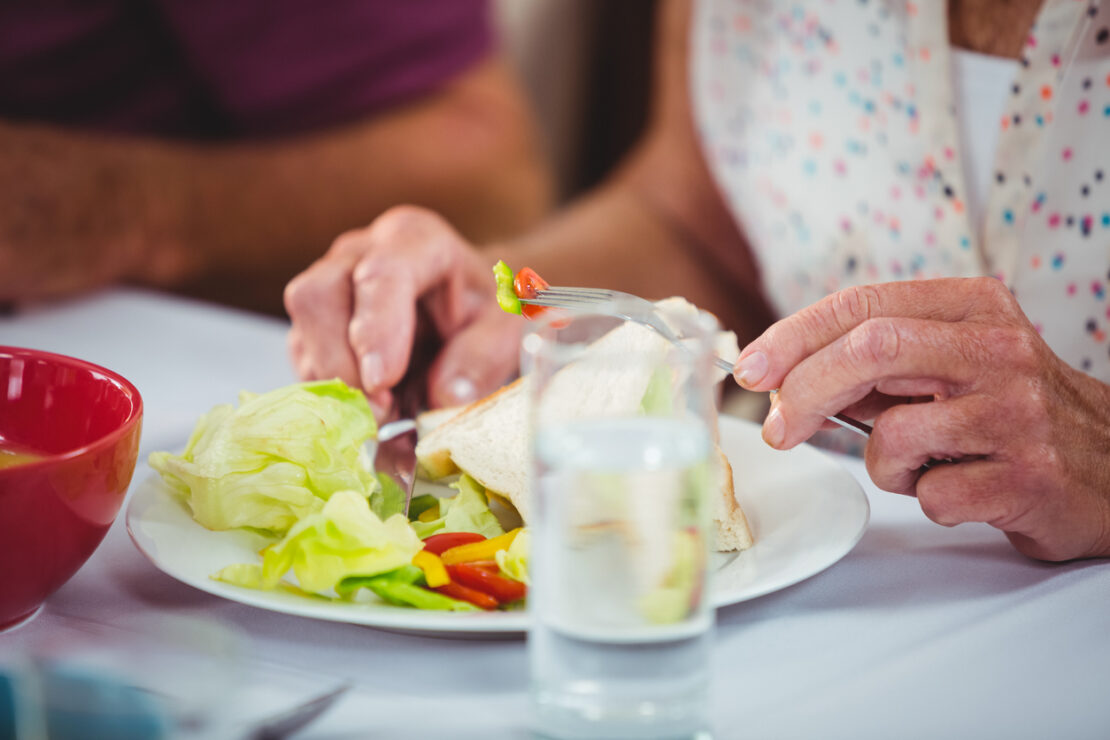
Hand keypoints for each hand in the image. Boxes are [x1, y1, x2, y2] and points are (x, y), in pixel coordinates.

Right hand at [284, 206, 521, 417]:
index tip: (382, 382)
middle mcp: (359, 253)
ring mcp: (329, 287)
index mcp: (414, 240)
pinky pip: (304, 363)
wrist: (469, 307)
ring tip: (385, 419)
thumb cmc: (485, 309)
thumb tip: (445, 396)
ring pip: (303, 335)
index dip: (375, 329)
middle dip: (342, 364)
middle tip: (380, 412)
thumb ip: (482, 357)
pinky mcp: (314, 327)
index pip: (380, 273)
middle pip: (317, 296)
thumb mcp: (505, 329)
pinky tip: (370, 416)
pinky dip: (332, 398)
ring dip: (336, 387)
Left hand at [733, 278, 1109, 560]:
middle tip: (780, 428)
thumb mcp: (950, 362)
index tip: (752, 369)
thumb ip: (877, 361)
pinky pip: (931, 493)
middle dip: (804, 391)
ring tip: (919, 464)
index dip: (794, 336)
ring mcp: (1017, 411)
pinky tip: (961, 486)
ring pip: (892, 434)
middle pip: (869, 350)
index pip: (863, 303)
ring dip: (881, 463)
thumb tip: (781, 376)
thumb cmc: (1009, 412)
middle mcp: (997, 348)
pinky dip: (926, 498)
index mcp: (972, 307)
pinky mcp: (1028, 475)